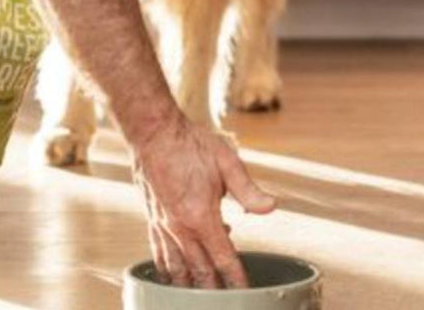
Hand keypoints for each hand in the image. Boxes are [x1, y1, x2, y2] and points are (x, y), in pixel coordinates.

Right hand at [130, 117, 275, 288]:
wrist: (152, 131)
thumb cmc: (189, 143)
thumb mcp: (226, 161)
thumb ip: (248, 189)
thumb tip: (271, 207)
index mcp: (201, 216)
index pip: (223, 258)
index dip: (236, 279)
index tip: (245, 293)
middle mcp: (180, 227)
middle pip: (200, 271)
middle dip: (214, 290)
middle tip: (226, 301)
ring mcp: (163, 226)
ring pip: (177, 269)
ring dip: (190, 286)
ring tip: (200, 298)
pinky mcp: (152, 220)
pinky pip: (159, 255)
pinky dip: (168, 271)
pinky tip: (173, 277)